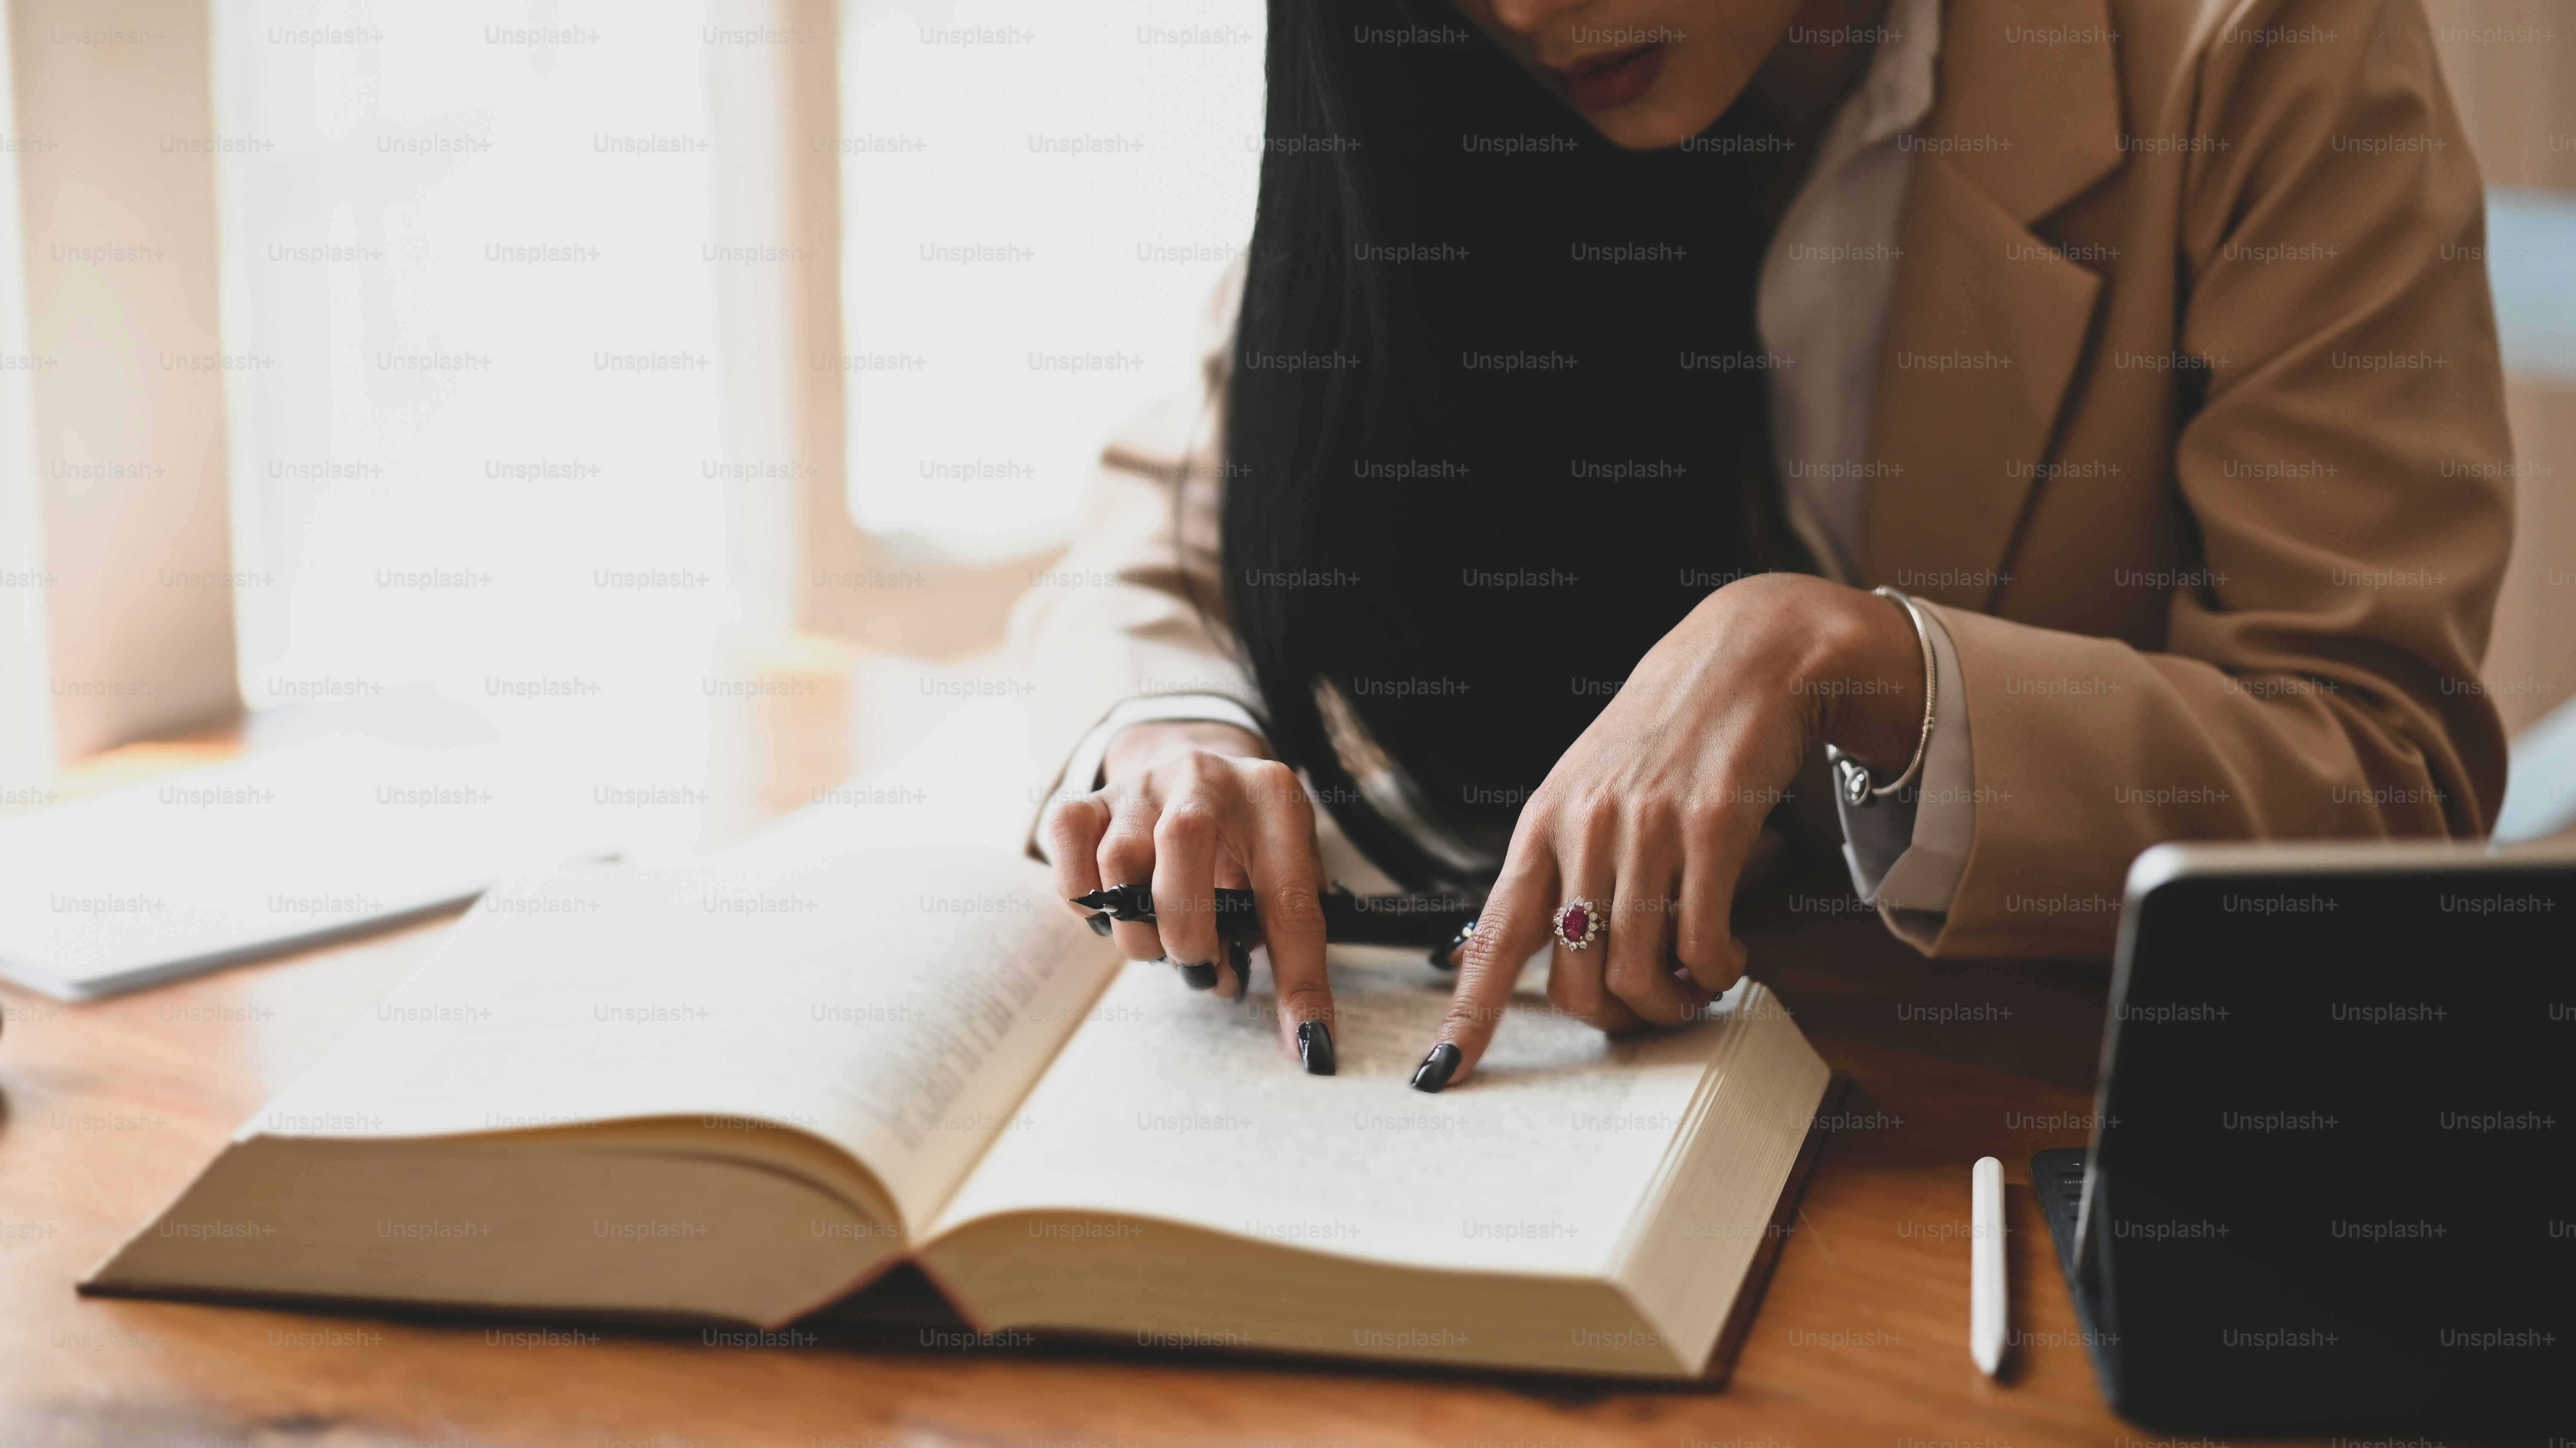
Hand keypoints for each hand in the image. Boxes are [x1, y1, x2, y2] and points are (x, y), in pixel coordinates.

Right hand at [1043, 719, 1338, 1071]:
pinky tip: (1114, 908)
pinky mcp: (1092, 795)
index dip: (1297, 975)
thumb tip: (1281, 1023)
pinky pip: (1068, 840)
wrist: (1199, 775)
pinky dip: (1084, 893)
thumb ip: (1284, 947)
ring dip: (1137, 928)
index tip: (1308, 1039)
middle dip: (1186, 930)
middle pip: (1184, 838)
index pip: (1290, 896)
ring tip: (1158, 941)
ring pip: (1119, 856)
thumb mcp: (1285, 880)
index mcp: (1274, 798)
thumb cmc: (1248, 843)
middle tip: (1197, 962)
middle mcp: (1206, 776)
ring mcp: (1144, 782)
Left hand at [1414, 575, 1926, 1090]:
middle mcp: (1582, 829)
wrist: (1740, 662)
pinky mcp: (1711, 828)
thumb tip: (1505, 952)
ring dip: (1671, 1001)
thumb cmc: (1659, 739)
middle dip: (1616, 1016)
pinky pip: (1703, 940)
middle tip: (1650, 1006)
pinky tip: (1728, 955)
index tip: (1441, 1071)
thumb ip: (1552, 868)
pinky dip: (1718, 969)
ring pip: (1637, 969)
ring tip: (1695, 982)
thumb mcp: (1582, 793)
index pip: (1491, 937)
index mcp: (1540, 827)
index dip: (1467, 1013)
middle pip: (1575, 978)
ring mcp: (1646, 828)